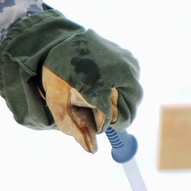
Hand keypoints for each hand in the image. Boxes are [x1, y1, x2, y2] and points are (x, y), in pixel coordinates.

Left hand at [0, 7, 140, 151]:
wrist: (57, 40)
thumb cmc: (55, 74)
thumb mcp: (57, 103)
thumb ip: (74, 128)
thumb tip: (92, 150)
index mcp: (98, 84)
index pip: (115, 118)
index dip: (106, 126)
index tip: (98, 125)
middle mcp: (117, 71)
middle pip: (130, 107)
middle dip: (119, 116)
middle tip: (104, 117)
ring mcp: (125, 62)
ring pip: (135, 95)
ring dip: (123, 102)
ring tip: (103, 98)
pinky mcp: (128, 56)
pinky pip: (133, 80)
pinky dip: (125, 87)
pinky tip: (107, 83)